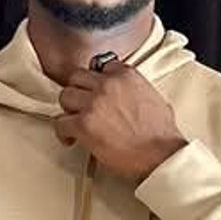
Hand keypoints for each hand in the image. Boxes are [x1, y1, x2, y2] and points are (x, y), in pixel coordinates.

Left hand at [54, 60, 185, 183]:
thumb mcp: (153, 96)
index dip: (94, 81)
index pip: (99, 66)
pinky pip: (60, 122)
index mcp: (125, 74)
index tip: (94, 91)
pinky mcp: (84, 124)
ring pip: (65, 96)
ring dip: (68, 110)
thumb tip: (128, 94)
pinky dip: (62, 132)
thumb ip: (135, 88)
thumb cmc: (160, 133)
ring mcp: (94, 103)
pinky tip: (70, 138)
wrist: (160, 153)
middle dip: (77, 92)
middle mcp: (107, 84)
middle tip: (80, 106)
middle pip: (77, 78)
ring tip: (74, 122)